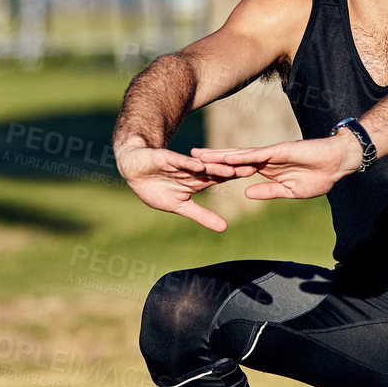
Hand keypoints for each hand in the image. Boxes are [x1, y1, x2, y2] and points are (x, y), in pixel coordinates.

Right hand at [114, 141, 255, 231]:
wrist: (133, 170)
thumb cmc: (157, 188)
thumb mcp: (181, 206)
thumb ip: (203, 215)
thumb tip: (225, 228)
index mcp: (198, 180)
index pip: (220, 177)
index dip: (235, 175)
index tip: (254, 174)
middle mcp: (192, 169)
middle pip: (215, 168)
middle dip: (232, 168)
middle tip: (252, 167)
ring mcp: (179, 164)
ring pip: (200, 165)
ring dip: (214, 167)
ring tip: (231, 167)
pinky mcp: (164, 159)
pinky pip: (178, 162)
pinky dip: (187, 164)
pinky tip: (199, 165)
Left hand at [189, 131, 361, 203]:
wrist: (338, 163)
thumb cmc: (319, 177)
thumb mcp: (290, 191)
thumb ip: (268, 191)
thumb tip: (246, 193)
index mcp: (267, 170)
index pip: (239, 170)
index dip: (221, 171)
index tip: (202, 173)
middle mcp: (265, 159)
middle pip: (233, 159)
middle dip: (212, 159)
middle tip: (189, 157)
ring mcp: (271, 154)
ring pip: (240, 155)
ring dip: (220, 155)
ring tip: (199, 155)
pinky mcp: (280, 151)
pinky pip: (257, 154)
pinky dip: (241, 156)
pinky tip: (226, 157)